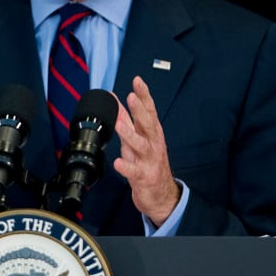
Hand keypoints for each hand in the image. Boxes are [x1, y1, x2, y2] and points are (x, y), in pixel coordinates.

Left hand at [112, 75, 179, 226]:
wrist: (161, 194)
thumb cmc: (148, 162)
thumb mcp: (137, 137)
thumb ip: (126, 119)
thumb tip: (115, 99)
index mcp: (151, 133)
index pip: (149, 110)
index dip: (144, 95)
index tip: (138, 80)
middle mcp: (153, 144)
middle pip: (148, 124)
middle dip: (140, 110)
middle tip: (132, 97)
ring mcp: (149, 160)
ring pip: (141, 145)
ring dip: (130, 134)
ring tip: (119, 124)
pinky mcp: (144, 177)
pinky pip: (135, 172)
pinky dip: (126, 167)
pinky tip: (118, 162)